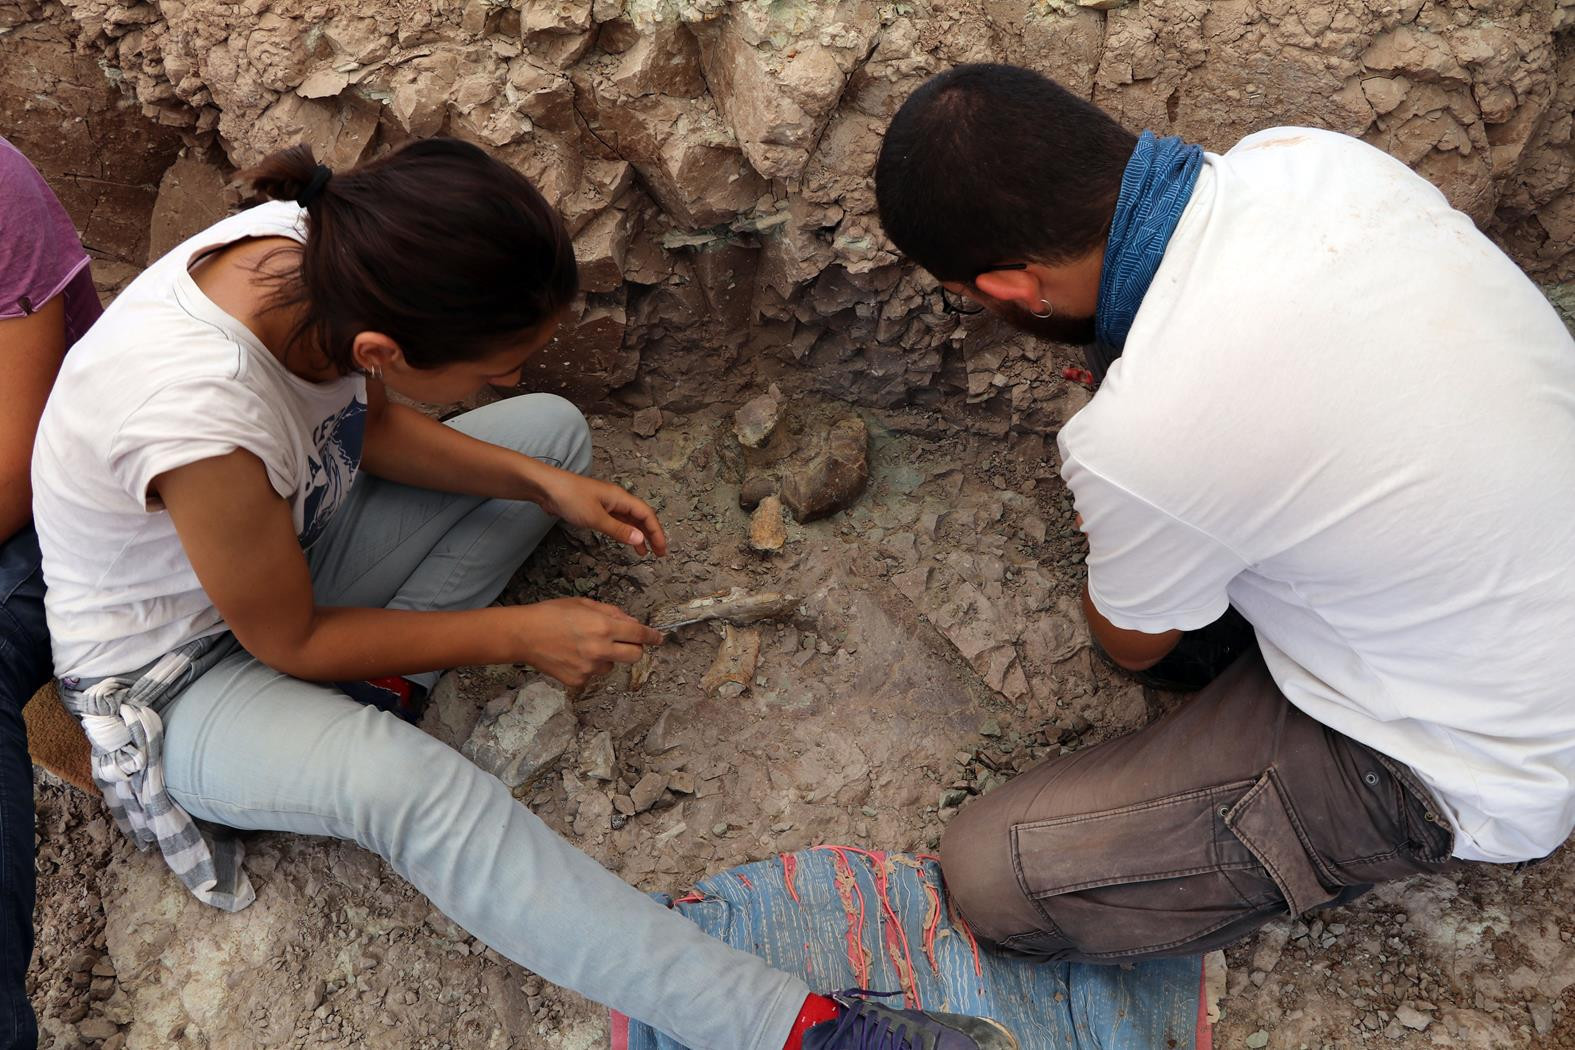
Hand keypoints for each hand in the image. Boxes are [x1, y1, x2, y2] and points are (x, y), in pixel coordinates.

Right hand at [514, 598, 663, 689]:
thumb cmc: (551, 614)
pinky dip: (589, 666)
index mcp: (603, 627)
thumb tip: (630, 622)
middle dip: (636, 648)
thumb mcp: (583, 603)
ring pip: (612, 665)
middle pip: (635, 655)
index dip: (652, 636)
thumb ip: (610, 612)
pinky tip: (572, 655)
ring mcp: (589, 668)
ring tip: (584, 646)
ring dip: (607, 657)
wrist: (523, 635)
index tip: (659, 638)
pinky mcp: (578, 681)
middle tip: (626, 642)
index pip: (639, 634)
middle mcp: (599, 649)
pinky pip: (593, 674)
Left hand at [534, 468, 668, 556]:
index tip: (661, 549)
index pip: (646, 514)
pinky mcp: (595, 509)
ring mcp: (606, 504)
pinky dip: (623, 532)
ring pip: (628, 520)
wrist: (546, 487)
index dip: (656, 532)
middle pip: (640, 517)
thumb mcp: (596, 518)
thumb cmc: (570, 498)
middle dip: (651, 534)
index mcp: (620, 498)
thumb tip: (640, 539)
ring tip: (643, 552)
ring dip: (638, 535)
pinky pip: (616, 521)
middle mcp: (616, 500)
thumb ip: (619, 530)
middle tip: (658, 553)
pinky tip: (624, 540)